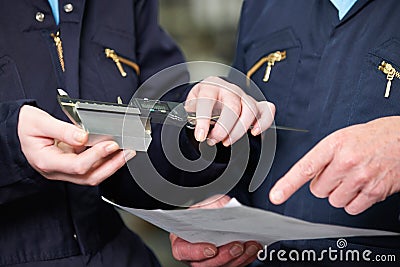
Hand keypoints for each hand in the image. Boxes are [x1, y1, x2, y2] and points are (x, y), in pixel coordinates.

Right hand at [18, 105, 135, 184]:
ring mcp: (65, 171)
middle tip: (126, 152)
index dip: (96, 156)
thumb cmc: (25, 127)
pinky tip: (116, 152)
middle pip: (89, 176)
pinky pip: (91, 168)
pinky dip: (106, 161)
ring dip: (112, 165)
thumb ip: (63, 130)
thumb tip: (84, 136)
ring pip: (92, 175)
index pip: (76, 165)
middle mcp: (57, 171)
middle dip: (111, 165)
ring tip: (127, 152)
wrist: (17, 131)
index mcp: (46, 161)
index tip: (110, 144)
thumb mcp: (39, 122)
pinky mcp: (71, 166)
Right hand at [170, 195, 261, 266]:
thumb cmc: (204, 214)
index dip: (197, 252)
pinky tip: (253, 248)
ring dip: (239, 258)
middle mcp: (194, 256)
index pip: (183, 251)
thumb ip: (210, 205)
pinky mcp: (224, 263)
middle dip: (224, 256)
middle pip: (206, 264)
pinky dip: (246, 258)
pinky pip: (234, 265)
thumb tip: (223, 205)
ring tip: (250, 245)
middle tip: (237, 246)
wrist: (212, 218)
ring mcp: (209, 262)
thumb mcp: (203, 205)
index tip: (211, 248)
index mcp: (182, 241)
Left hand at [186, 76, 274, 145]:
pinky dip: (264, 122)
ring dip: (239, 130)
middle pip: (231, 107)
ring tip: (226, 142)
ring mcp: (244, 96)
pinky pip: (266, 110)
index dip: (203, 120)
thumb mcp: (190, 106)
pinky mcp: (255, 104)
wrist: (210, 96)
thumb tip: (196, 132)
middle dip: (223, 128)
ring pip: (249, 110)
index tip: (200, 136)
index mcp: (210, 86)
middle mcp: (229, 89)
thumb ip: (191, 116)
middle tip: (213, 140)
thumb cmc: (201, 103)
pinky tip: (255, 132)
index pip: (207, 100)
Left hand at [269, 116, 399, 214]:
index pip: (305, 168)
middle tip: (338, 172)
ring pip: (334, 201)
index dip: (287, 185)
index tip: (276, 196)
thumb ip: (323, 156)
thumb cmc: (370, 137)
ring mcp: (361, 177)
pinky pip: (352, 208)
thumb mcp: (341, 138)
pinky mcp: (375, 191)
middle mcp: (346, 161)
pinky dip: (354, 202)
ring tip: (352, 178)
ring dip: (340, 193)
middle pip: (318, 190)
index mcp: (334, 145)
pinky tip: (361, 187)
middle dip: (325, 184)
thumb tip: (309, 177)